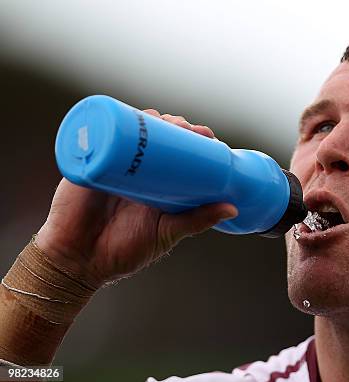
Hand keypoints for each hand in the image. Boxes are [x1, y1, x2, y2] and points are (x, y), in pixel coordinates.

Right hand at [36, 111, 237, 288]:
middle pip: (156, 135)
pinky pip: (99, 135)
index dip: (192, 140)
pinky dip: (116, 119)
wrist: (78, 262)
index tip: (209, 137)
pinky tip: (135, 115)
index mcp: (154, 183)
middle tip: (191, 129)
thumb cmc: (124, 251)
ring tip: (170, 122)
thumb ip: (198, 220)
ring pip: (132, 130)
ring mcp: (111, 164)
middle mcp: (134, 170)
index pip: (176, 153)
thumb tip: (232, 208)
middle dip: (176, 125)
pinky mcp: (88, 163)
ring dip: (152, 118)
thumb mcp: (168, 232)